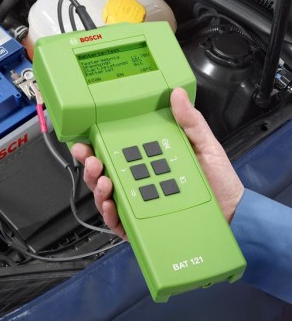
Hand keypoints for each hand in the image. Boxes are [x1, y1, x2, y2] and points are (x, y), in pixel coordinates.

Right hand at [71, 88, 244, 239]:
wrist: (233, 213)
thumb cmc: (219, 182)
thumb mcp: (205, 145)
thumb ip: (190, 121)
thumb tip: (177, 95)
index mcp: (148, 159)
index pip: (115, 150)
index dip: (96, 144)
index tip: (87, 137)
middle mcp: (139, 181)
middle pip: (104, 172)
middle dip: (90, 165)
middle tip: (92, 159)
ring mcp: (138, 203)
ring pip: (105, 195)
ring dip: (97, 187)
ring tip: (104, 181)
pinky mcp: (141, 225)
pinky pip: (117, 221)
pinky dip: (109, 214)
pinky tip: (111, 204)